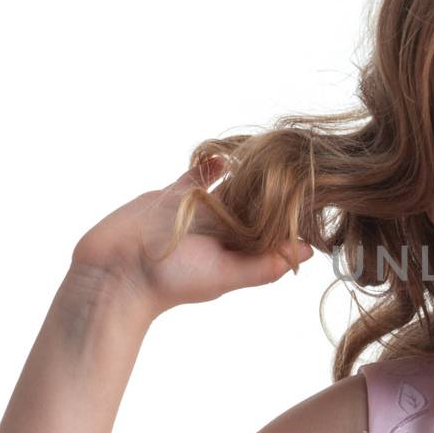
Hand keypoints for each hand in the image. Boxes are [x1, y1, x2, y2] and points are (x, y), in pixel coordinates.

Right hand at [70, 155, 312, 313]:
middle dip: (276, 189)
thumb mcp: (224, 275)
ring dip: (249, 172)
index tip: (320, 195)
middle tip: (305, 162)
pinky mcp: (175, 194)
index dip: (293, 216)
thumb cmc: (170, 281)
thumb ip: (264, 265)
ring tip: (274, 152)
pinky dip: (213, 163)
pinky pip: (199, 174)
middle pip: (256, 205)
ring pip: (232, 186)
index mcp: (237, 251)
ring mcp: (199, 210)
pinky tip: (230, 151)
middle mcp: (221, 231)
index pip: (273, 231)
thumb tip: (310, 253)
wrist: (113, 271)